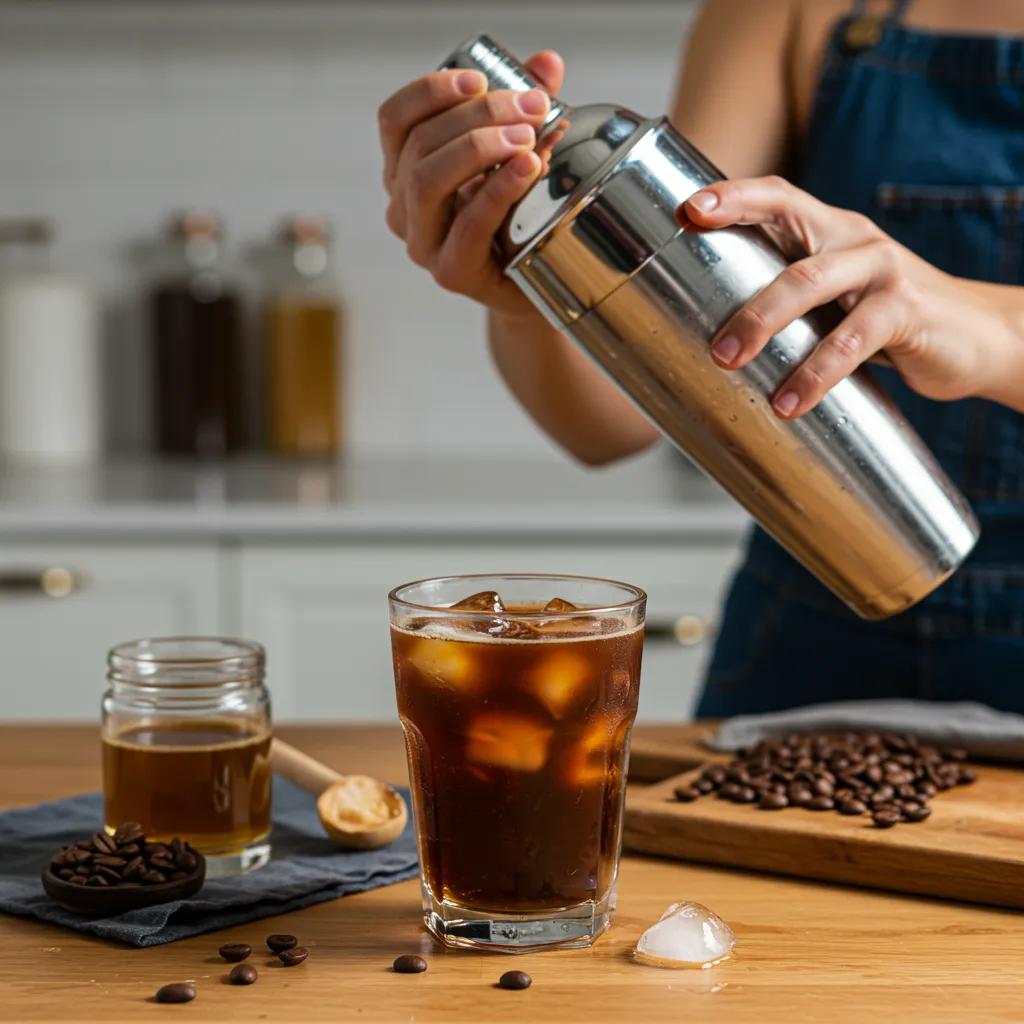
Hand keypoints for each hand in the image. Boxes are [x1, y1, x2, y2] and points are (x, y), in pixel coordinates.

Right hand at [378, 52, 563, 316]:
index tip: (479, 78)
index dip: (431, 91)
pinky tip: (528, 168)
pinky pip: (467, 225)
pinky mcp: (450, 273)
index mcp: (404, 170)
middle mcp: (403, 206)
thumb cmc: (516, 217)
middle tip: (530, 106)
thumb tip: (548, 63)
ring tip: (528, 135)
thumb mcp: (517, 155)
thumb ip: (524, 109)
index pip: (395, 119)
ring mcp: (422, 243)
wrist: (531, 284)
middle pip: (419, 145)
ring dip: (479, 148)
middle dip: (477, 115)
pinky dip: (498, 191)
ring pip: (428, 181)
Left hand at [679, 176, 1016, 418]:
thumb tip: (707, 332)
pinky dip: (816, 374)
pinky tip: (790, 404)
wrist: (978, 335)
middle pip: (788, 230)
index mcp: (829, 231)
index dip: (733, 197)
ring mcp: (882, 270)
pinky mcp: (906, 309)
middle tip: (705, 332)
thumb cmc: (888, 318)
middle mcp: (853, 239)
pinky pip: (852, 340)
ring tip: (729, 363)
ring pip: (811, 283)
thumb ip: (789, 298)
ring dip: (763, 322)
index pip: (778, 197)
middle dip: (735, 273)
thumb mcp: (837, 298)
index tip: (687, 210)